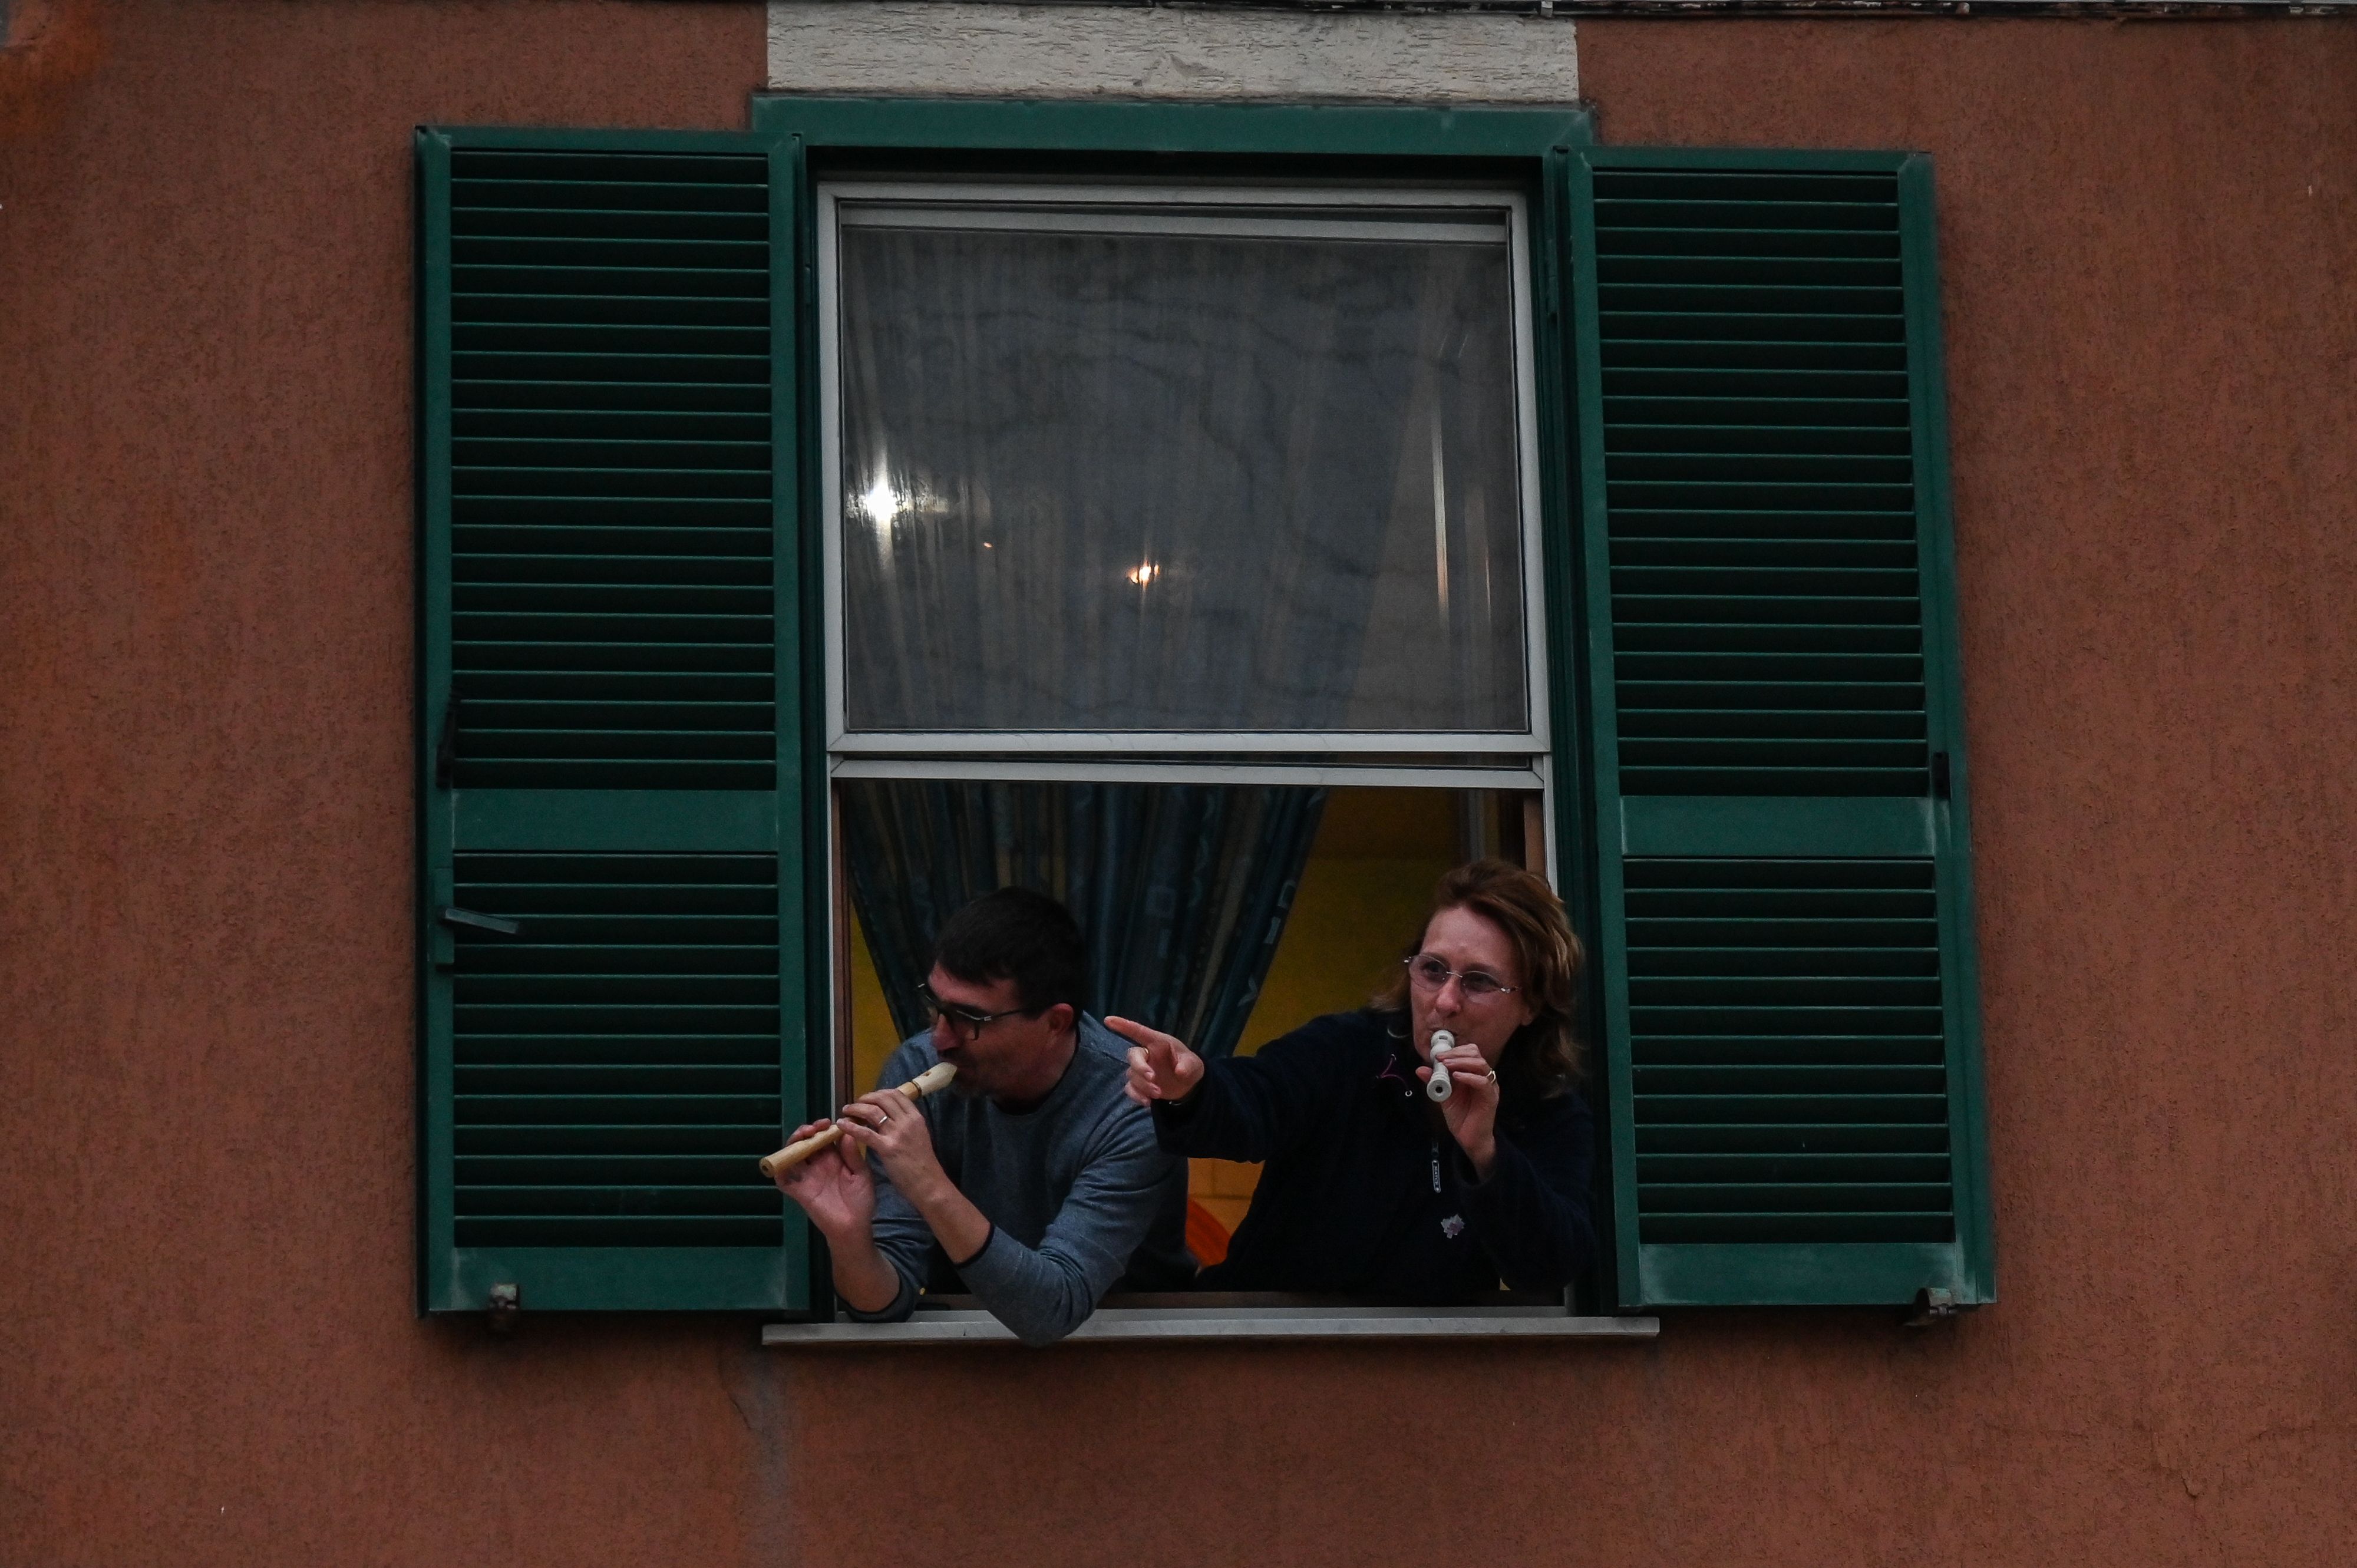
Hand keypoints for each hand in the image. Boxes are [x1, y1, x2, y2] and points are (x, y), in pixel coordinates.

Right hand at [771, 1119, 875, 1239]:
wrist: (854, 1227)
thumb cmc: (861, 1201)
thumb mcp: (862, 1175)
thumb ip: (853, 1156)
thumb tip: (847, 1133)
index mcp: (834, 1160)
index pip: (823, 1139)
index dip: (822, 1128)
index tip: (828, 1123)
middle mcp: (818, 1166)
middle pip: (805, 1143)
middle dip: (807, 1131)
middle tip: (814, 1128)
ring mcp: (807, 1178)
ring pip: (792, 1156)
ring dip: (793, 1143)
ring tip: (803, 1136)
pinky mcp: (799, 1191)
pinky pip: (783, 1180)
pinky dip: (779, 1169)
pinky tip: (784, 1160)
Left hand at [833, 1088, 948, 1201]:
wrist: (928, 1183)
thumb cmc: (922, 1163)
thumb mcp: (919, 1135)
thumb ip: (905, 1124)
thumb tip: (889, 1115)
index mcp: (916, 1117)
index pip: (896, 1094)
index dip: (879, 1093)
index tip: (869, 1098)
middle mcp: (907, 1121)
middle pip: (883, 1099)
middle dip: (866, 1098)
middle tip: (856, 1104)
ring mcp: (897, 1134)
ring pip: (873, 1111)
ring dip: (856, 1108)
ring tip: (846, 1111)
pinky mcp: (887, 1148)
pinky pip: (865, 1133)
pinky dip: (851, 1127)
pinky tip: (841, 1125)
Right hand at [1106, 1016, 1204, 1105]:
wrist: (1188, 1085)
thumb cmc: (1189, 1065)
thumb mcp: (1194, 1064)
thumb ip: (1188, 1065)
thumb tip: (1180, 1071)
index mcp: (1157, 1042)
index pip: (1138, 1031)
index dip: (1123, 1025)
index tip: (1108, 1020)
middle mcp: (1146, 1054)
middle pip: (1133, 1055)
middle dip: (1140, 1067)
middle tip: (1152, 1077)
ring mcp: (1141, 1070)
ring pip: (1132, 1075)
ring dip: (1143, 1085)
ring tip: (1158, 1094)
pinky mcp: (1139, 1085)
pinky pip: (1130, 1089)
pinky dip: (1137, 1096)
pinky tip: (1148, 1102)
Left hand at [1417, 1039, 1499, 1177]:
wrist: (1469, 1138)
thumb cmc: (1460, 1116)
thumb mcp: (1444, 1095)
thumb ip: (1435, 1081)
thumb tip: (1420, 1069)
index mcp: (1474, 1074)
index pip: (1469, 1053)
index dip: (1454, 1050)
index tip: (1437, 1055)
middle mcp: (1484, 1077)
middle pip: (1476, 1055)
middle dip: (1456, 1053)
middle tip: (1440, 1058)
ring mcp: (1489, 1087)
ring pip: (1481, 1065)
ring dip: (1461, 1062)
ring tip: (1446, 1065)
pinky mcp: (1490, 1098)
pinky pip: (1483, 1082)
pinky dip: (1469, 1077)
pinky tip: (1457, 1077)